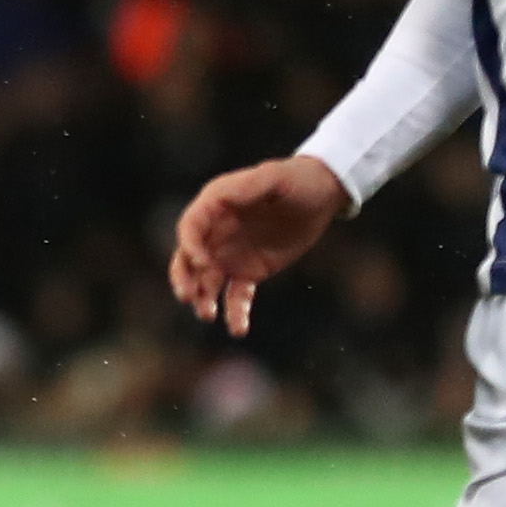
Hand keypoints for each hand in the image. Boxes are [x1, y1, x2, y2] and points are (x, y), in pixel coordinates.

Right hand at [167, 153, 347, 337]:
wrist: (321, 195)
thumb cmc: (296, 180)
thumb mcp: (275, 177)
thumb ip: (249, 185)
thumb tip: (221, 199)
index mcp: (216, 205)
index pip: (190, 227)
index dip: (190, 245)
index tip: (201, 263)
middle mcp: (216, 232)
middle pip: (188, 258)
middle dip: (184, 278)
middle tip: (187, 297)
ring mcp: (231, 254)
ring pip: (207, 281)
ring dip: (203, 299)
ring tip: (209, 315)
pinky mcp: (250, 272)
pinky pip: (237, 295)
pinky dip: (235, 313)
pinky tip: (238, 329)